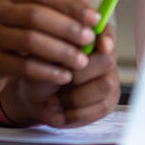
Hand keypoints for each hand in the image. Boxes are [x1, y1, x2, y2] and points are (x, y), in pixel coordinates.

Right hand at [0, 0, 98, 111]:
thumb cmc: (1, 39)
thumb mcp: (24, 18)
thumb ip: (54, 6)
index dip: (71, 7)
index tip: (96, 19)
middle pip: (37, 16)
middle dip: (68, 28)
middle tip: (91, 40)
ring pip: (31, 41)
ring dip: (61, 52)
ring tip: (81, 61)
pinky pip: (23, 66)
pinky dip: (48, 71)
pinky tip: (64, 76)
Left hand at [6, 27, 120, 127]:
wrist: (35, 96)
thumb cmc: (38, 70)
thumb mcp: (39, 54)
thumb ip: (53, 44)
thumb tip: (62, 38)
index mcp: (88, 35)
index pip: (106, 30)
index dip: (107, 37)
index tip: (101, 45)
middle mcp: (104, 54)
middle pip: (107, 60)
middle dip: (79, 74)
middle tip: (58, 81)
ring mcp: (109, 78)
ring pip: (104, 85)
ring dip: (75, 96)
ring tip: (53, 100)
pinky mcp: (108, 101)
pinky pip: (101, 107)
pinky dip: (77, 113)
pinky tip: (61, 114)